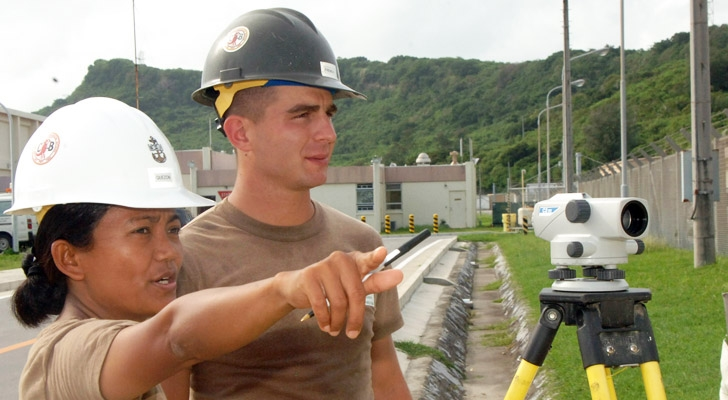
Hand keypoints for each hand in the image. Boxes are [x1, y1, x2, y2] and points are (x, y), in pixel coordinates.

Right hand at [274, 247, 402, 338]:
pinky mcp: (309, 276)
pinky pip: (321, 304)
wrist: (296, 287)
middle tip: (352, 334)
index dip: (375, 257)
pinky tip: (325, 325)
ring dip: (337, 322)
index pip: (367, 260)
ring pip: (338, 302)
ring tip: (335, 330)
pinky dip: (324, 320)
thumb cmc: (331, 287)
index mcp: (354, 260)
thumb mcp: (354, 286)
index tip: (383, 252)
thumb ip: (376, 282)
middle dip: (355, 318)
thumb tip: (400, 274)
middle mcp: (340, 259)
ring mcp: (323, 266)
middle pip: (356, 294)